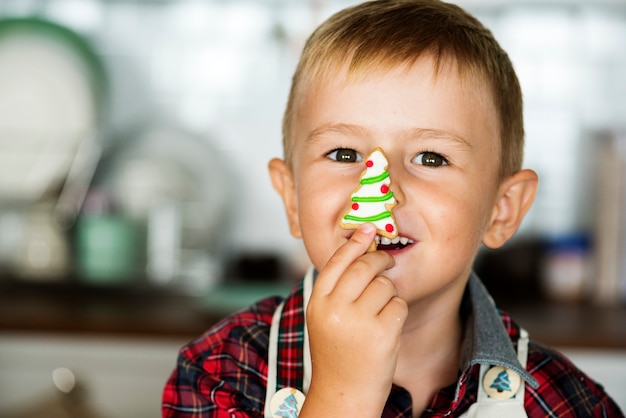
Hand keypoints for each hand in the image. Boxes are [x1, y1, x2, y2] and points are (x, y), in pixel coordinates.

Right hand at [300, 223, 407, 416]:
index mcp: (318, 302)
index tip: (367, 228)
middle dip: (380, 260)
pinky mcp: (382, 333)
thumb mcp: (324, 319)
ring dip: (388, 294)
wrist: (343, 394)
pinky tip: (387, 328)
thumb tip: (361, 253)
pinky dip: (397, 312)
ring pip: (385, 285)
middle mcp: (335, 308)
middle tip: (386, 261)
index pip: (338, 260)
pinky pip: (398, 304)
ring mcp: (358, 320)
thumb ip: (336, 290)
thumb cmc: (336, 354)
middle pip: (365, 267)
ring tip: (378, 314)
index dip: (355, 241)